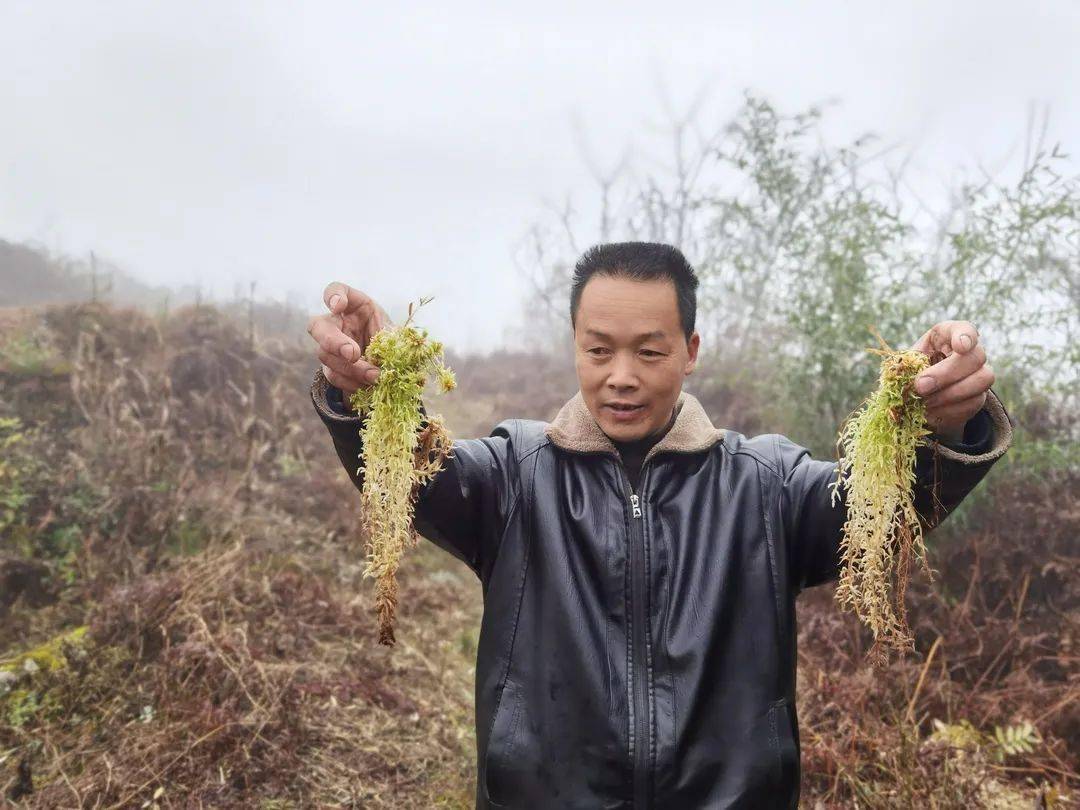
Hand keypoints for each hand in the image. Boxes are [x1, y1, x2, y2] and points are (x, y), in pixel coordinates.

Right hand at [307, 282, 393, 394]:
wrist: (388, 365)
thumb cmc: (390, 339)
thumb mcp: (395, 333)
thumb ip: (391, 338)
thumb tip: (396, 349)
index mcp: (354, 306)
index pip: (335, 290)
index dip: (333, 296)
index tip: (338, 306)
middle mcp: (337, 323)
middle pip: (318, 326)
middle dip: (333, 341)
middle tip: (353, 354)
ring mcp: (330, 346)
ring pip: (326, 355)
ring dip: (350, 368)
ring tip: (375, 376)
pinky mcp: (331, 368)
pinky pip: (333, 376)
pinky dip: (351, 382)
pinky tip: (367, 386)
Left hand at [909, 320, 994, 442]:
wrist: (920, 395)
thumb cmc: (912, 370)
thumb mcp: (906, 362)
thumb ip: (909, 365)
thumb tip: (909, 378)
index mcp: (949, 335)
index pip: (965, 329)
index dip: (966, 336)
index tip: (960, 346)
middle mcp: (971, 352)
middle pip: (975, 357)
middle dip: (946, 374)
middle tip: (921, 386)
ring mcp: (979, 374)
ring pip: (982, 380)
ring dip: (950, 394)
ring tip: (924, 402)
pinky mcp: (979, 397)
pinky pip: (973, 403)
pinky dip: (949, 409)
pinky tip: (931, 412)